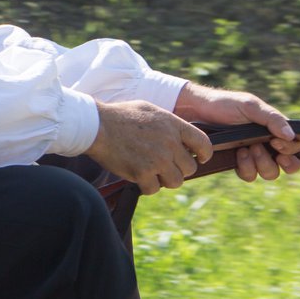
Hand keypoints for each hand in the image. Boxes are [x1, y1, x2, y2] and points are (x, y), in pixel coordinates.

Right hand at [85, 99, 212, 195]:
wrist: (95, 125)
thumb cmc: (118, 115)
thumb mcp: (149, 109)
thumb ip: (167, 123)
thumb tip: (179, 136)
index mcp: (173, 126)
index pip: (203, 144)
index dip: (204, 154)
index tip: (200, 159)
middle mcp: (169, 144)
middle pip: (190, 168)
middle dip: (179, 169)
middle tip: (165, 167)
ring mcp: (157, 160)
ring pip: (175, 181)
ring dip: (165, 180)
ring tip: (153, 174)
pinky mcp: (142, 173)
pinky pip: (154, 189)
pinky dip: (147, 186)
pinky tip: (139, 179)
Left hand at [173, 82, 299, 180]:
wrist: (196, 111)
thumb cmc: (225, 105)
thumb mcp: (250, 106)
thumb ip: (272, 119)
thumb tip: (291, 135)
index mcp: (275, 130)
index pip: (296, 147)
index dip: (291, 150)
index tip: (276, 143)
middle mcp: (268, 145)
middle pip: (287, 166)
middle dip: (281, 162)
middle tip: (262, 148)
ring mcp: (253, 155)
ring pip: (269, 173)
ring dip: (261, 164)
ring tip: (247, 149)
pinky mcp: (237, 162)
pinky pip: (249, 175)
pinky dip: (246, 168)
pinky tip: (238, 153)